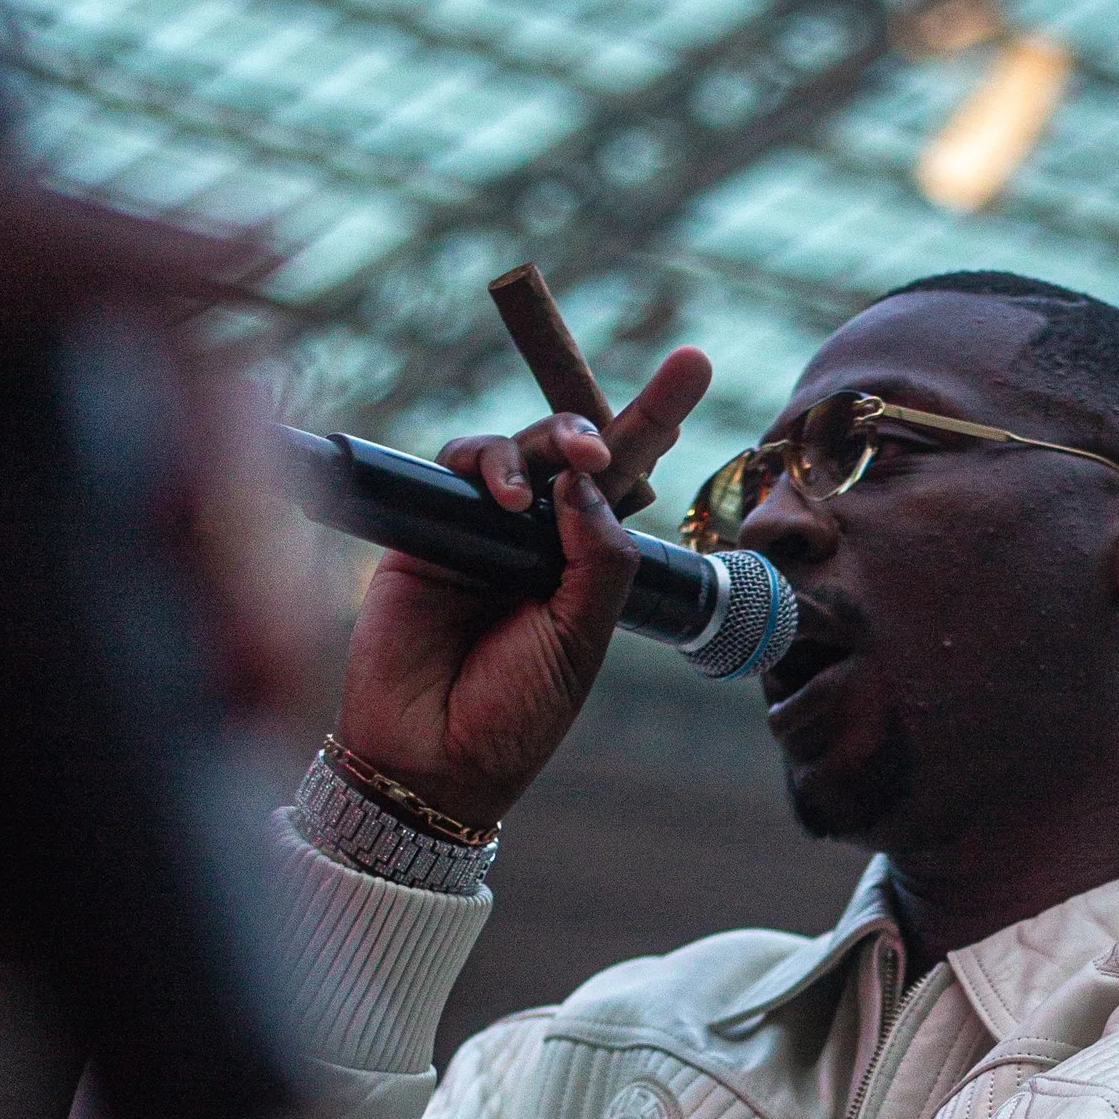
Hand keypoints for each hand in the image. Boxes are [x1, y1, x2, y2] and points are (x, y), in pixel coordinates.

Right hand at [331, 348, 712, 836]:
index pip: (625, 482)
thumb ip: (595, 558)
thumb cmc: (513, 714)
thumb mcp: (579, 641)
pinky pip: (452, 470)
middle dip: (592, 422)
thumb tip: (586, 477)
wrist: (431, 758)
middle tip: (600, 441)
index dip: (655, 421)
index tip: (692, 360)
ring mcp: (480, 531)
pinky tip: (503, 496)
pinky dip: (481, 464)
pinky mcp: (426, 531)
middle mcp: (536, 539)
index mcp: (585, 565)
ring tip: (538, 487)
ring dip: (533, 450)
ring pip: (512, 451)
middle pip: (569, 451)